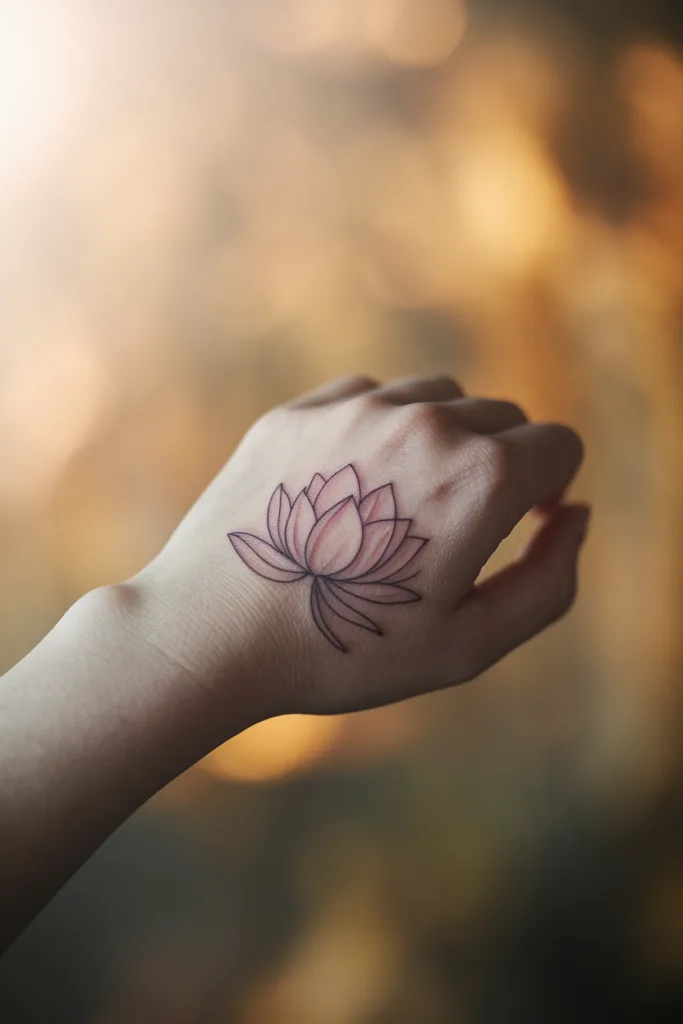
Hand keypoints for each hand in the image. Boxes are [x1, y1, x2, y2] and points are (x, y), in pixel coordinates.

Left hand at [131, 375, 588, 722]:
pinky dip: (380, 431)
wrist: (212, 635)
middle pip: (503, 417)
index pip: (559, 446)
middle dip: (502, 464)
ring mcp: (356, 408)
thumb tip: (577, 515)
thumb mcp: (470, 645)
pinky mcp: (298, 411)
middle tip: (458, 529)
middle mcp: (425, 422)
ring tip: (405, 506)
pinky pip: (369, 398)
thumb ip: (549, 580)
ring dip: (444, 439)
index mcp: (481, 478)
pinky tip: (351, 489)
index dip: (553, 487)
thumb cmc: (345, 651)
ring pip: (438, 397)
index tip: (524, 521)